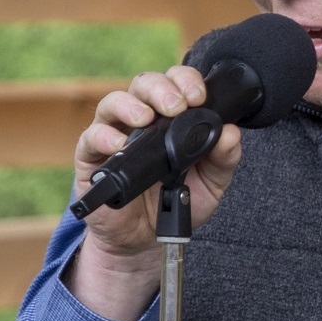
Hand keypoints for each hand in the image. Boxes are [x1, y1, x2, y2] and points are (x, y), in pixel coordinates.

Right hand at [66, 65, 242, 320]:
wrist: (147, 239)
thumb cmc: (177, 201)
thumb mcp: (211, 183)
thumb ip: (224, 158)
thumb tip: (231, 132)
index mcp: (171, 117)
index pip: (176, 83)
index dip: (187, 81)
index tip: (200, 97)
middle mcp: (141, 119)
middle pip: (144, 84)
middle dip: (161, 88)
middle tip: (177, 106)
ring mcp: (114, 136)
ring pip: (113, 102)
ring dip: (131, 105)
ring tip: (146, 119)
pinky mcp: (91, 159)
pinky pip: (90, 138)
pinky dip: (103, 137)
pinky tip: (119, 145)